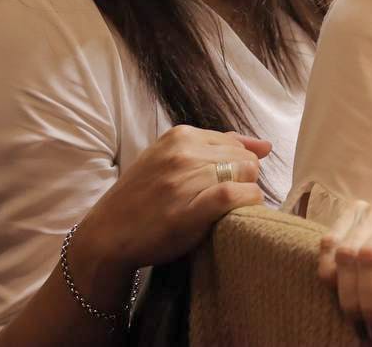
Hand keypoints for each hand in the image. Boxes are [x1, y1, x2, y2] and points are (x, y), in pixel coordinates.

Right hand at [78, 125, 269, 273]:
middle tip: (223, 201)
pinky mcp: (191, 208)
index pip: (235, 144)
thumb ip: (218, 147)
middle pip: (245, 159)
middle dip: (243, 180)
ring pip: (247, 175)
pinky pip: (238, 196)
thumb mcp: (171, 160)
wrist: (106, 236)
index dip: (236, 167)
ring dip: (245, 194)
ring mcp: (186, 180)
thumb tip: (265, 145)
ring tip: (225, 210)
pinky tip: (236, 213)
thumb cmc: (142, 199)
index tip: (220, 186)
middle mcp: (183, 152)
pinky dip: (247, 203)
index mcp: (179, 135)